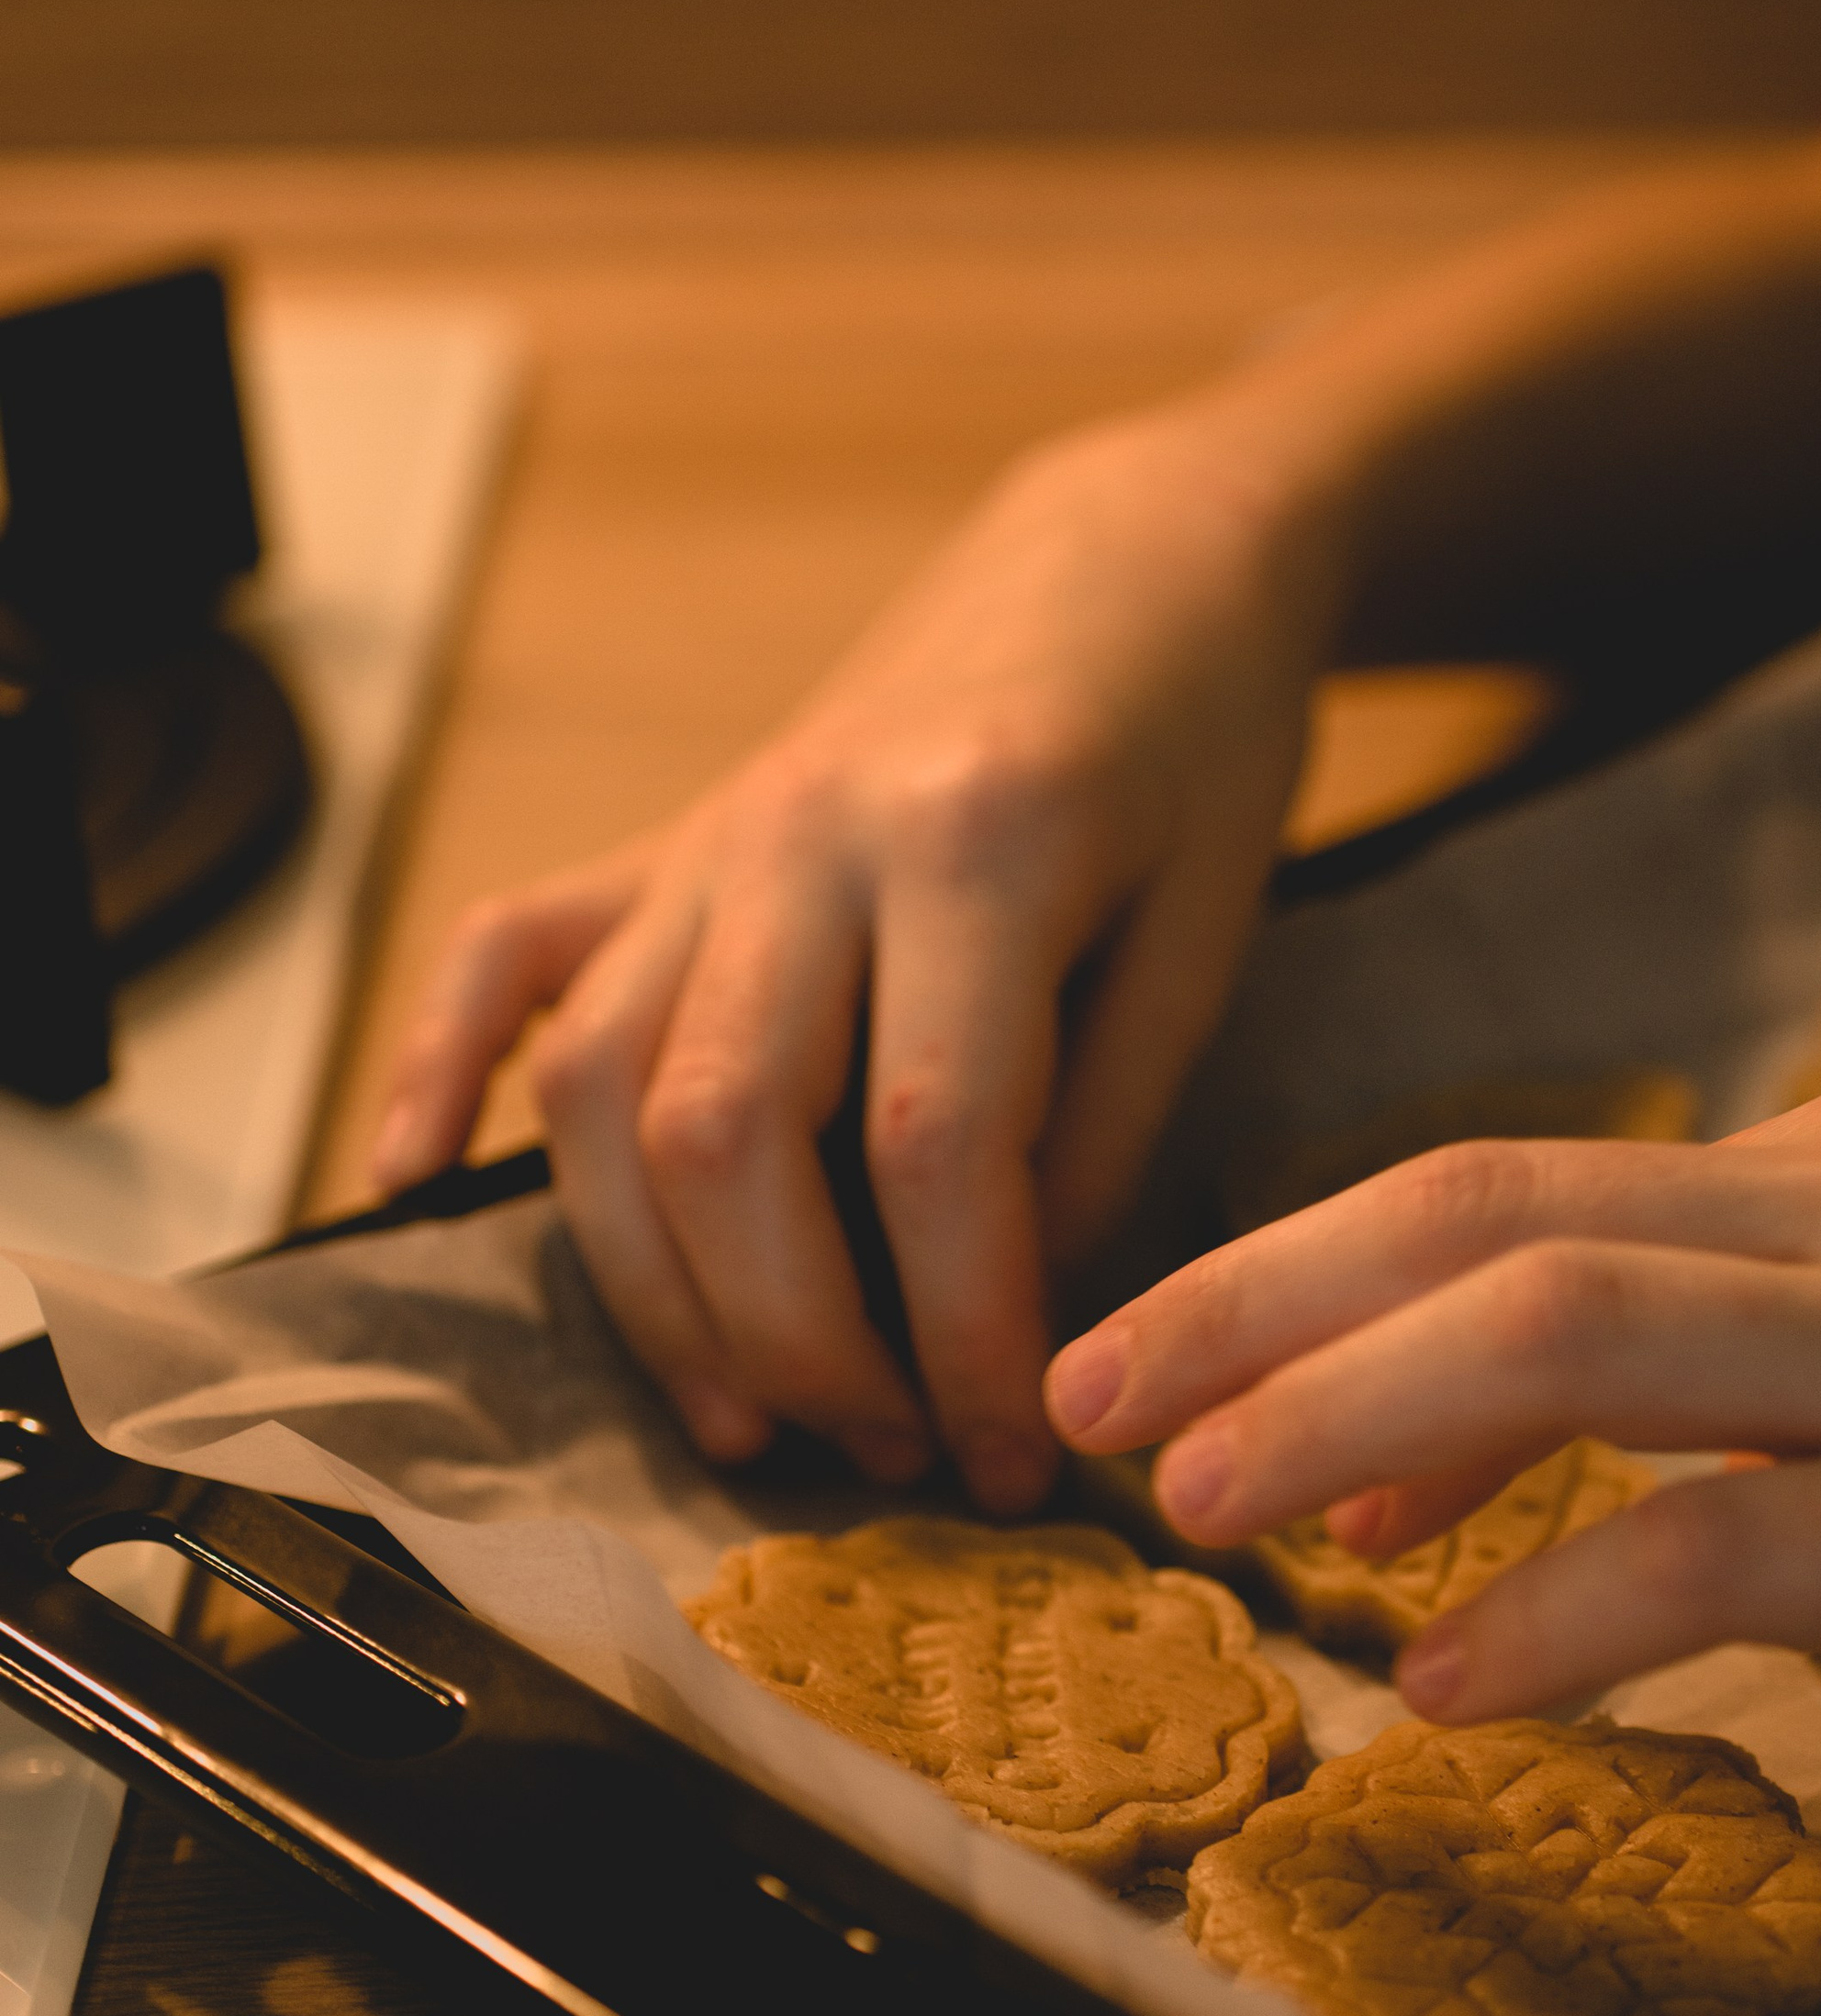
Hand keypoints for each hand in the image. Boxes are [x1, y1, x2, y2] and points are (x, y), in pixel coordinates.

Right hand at [371, 411, 1332, 1503]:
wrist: (1129, 560)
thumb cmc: (1198, 748)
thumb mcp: (1209, 934)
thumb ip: (1096, 1129)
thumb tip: (990, 1323)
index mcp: (976, 840)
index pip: (931, 1144)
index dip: (964, 1333)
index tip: (1015, 1455)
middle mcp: (804, 832)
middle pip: (724, 1131)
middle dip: (795, 1338)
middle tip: (888, 1453)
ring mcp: (708, 832)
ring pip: (600, 1081)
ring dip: (655, 1282)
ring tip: (750, 1414)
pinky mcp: (659, 839)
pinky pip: (504, 957)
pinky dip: (441, 1072)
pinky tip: (415, 1182)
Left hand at [1045, 1030, 1820, 1720]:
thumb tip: (1608, 1408)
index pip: (1551, 1187)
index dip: (1337, 1276)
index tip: (1204, 1370)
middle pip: (1503, 1212)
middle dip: (1257, 1293)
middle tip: (1079, 1385)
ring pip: (1584, 1330)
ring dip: (1348, 1411)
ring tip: (1193, 1501)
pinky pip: (1743, 1547)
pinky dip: (1566, 1604)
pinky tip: (1448, 1675)